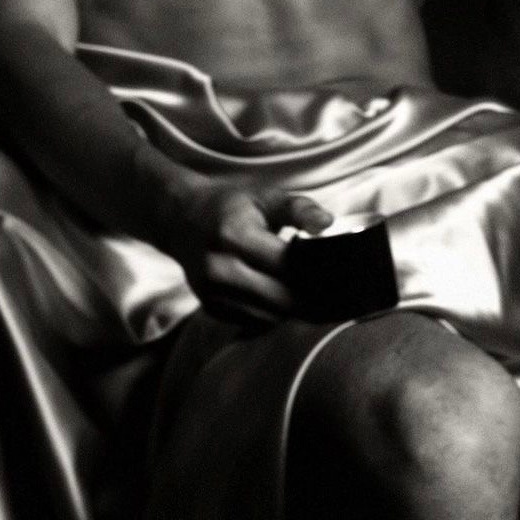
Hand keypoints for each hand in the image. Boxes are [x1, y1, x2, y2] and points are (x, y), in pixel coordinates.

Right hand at [165, 178, 332, 328]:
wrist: (182, 219)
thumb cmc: (231, 207)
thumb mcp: (266, 197)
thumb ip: (299, 208)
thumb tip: (327, 223)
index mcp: (236, 236)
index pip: (288, 267)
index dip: (317, 274)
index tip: (337, 276)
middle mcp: (220, 268)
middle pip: (282, 299)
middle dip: (311, 298)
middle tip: (331, 293)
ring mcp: (212, 292)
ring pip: (270, 317)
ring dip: (292, 311)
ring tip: (310, 297)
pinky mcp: (210, 307)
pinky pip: (253, 322)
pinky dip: (273, 315)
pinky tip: (284, 301)